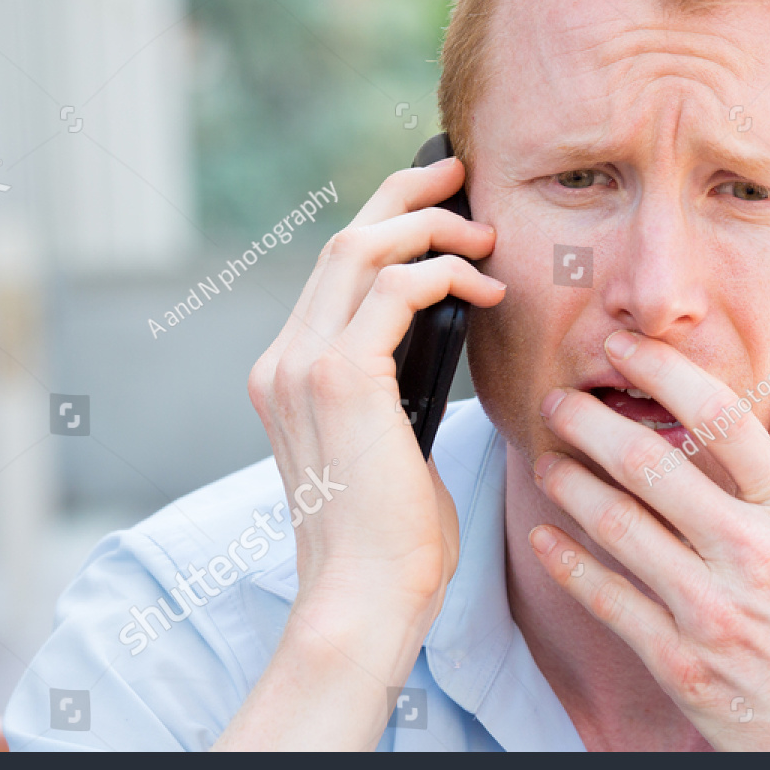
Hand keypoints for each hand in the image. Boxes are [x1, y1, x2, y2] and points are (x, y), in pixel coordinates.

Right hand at [246, 155, 504, 629]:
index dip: (383, 224)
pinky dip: (446, 273)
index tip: (433, 204)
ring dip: (432, 228)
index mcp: (287, 374)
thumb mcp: (390, 446)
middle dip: (404, 196)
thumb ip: (395, 389)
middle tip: (457, 171)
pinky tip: (487, 289)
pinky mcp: (339, 378)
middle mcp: (282, 360)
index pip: (333, 273)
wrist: (363, 599)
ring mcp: (301, 365)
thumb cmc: (390, 539)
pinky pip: (397, 289)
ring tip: (485, 233)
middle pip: (343, 240)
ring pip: (363, 249)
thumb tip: (443, 341)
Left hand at [527, 329, 769, 750]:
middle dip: (590, 422)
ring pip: (619, 525)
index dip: (663, 371)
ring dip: (570, 483)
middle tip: (558, 400)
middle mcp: (754, 552)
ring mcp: (715, 610)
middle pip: (651, 463)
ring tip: (547, 460)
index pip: (720, 417)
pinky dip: (569, 564)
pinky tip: (547, 538)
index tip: (623, 348)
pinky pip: (610, 601)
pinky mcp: (684, 665)